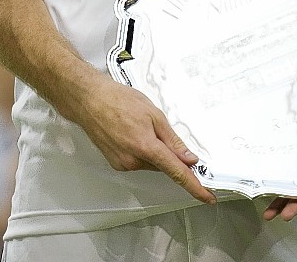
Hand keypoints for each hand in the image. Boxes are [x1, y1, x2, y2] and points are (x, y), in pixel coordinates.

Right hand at [70, 73, 215, 204]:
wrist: (88, 100)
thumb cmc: (118, 100)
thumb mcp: (153, 114)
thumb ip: (173, 140)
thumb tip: (189, 158)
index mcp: (146, 147)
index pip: (176, 172)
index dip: (194, 186)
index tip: (207, 196)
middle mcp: (133, 161)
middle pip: (163, 165)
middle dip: (167, 152)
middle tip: (157, 128)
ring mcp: (123, 164)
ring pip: (150, 163)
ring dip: (152, 150)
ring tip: (137, 125)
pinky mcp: (116, 163)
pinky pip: (137, 162)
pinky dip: (140, 151)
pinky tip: (130, 132)